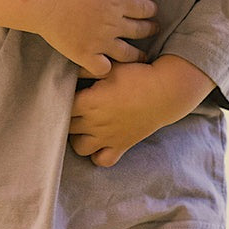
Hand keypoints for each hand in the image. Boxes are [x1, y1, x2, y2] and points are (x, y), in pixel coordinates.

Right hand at [35, 0, 157, 77]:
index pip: (143, 8)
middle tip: (154, 29)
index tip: (153, 11)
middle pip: (139, 30)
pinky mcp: (84, 55)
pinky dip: (108, 68)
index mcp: (115, 1)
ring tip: (141, 56)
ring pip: (127, 53)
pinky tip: (109, 65)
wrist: (39, 1)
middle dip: (149, 29)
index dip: (150, 10)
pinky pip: (104, 68)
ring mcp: (99, 42)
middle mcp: (111, 24)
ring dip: (137, 55)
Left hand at [68, 55, 214, 166]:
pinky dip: (97, 154)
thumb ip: (86, 68)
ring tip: (83, 125)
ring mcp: (107, 138)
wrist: (165, 92)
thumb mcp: (110, 67)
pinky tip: (99, 142)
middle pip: (68, 126)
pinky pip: (102, 160)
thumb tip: (69, 70)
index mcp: (90, 102)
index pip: (63, 105)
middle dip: (68, 116)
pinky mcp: (121, 146)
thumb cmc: (137, 76)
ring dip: (77, 137)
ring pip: (79, 147)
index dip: (63, 98)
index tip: (70, 91)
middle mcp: (95, 123)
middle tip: (76, 105)